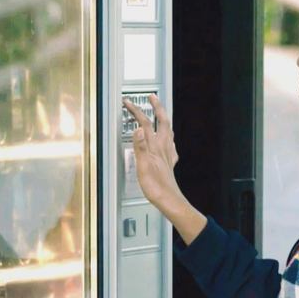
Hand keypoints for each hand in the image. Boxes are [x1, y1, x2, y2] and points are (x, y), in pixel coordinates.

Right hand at [123, 95, 207, 245]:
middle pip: (163, 122)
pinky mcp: (169, 162)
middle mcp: (164, 147)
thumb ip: (141, 146)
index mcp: (156, 146)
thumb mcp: (143, 166)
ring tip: (160, 113)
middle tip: (152, 97)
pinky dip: (167, 136)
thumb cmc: (156, 186)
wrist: (169, 199)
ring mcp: (168, 154)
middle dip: (157, 107)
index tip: (128, 102)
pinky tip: (167, 140)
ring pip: (168, 131)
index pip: (145, 123)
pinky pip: (170, 144)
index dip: (136, 111)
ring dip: (163, 119)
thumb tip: (138, 128)